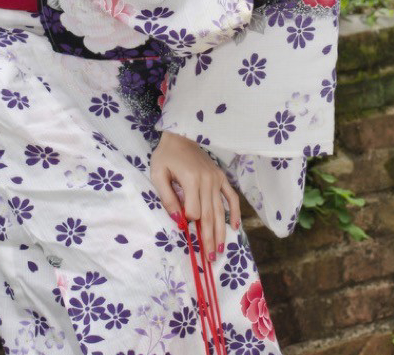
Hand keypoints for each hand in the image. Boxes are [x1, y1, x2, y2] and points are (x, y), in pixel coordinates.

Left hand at [150, 131, 240, 262]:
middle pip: (209, 216)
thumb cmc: (166, 156)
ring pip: (220, 211)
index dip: (189, 222)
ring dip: (221, 232)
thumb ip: (167, 197)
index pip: (193, 211)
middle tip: (211, 259)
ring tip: (220, 250)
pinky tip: (235, 227)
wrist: (181, 135)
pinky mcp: (221, 177)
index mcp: (192, 180)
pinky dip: (234, 212)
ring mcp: (216, 179)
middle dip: (209, 239)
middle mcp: (208, 181)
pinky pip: (231, 197)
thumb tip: (178, 220)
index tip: (184, 229)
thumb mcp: (158, 174)